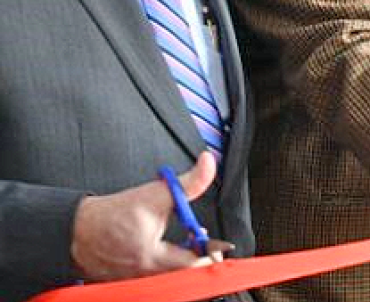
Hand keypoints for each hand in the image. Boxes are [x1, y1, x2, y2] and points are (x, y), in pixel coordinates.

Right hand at [71, 152, 221, 280]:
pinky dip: (163, 267)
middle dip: (196, 255)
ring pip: (169, 276)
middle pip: (184, 272)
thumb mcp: (156, 192)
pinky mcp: (127, 282)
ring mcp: (134, 280)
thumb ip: (189, 181)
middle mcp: (143, 273)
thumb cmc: (113, 213)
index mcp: (152, 256)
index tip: (215, 242)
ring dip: (180, 261)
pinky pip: (153, 279)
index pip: (194, 263)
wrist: (78, 227)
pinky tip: (165, 253)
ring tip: (184, 246)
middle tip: (200, 242)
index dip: (209, 251)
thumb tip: (209, 163)